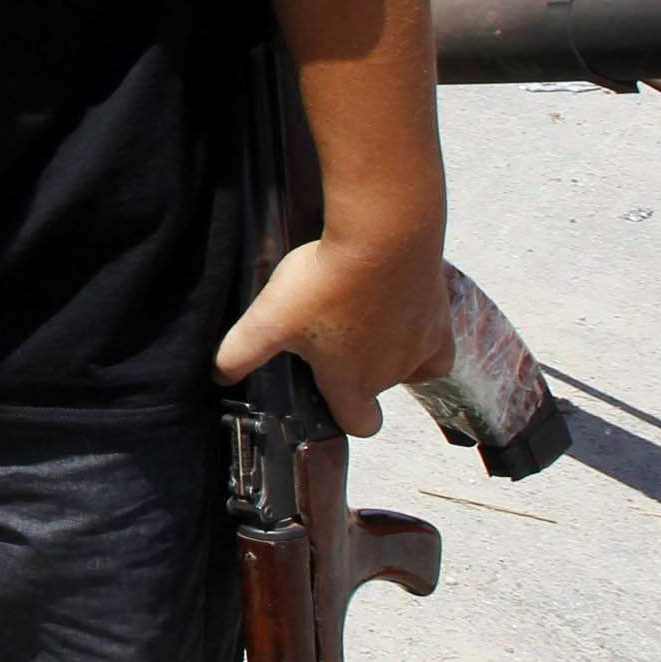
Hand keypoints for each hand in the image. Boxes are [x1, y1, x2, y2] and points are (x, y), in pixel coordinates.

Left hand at [214, 232, 454, 437]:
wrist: (384, 236)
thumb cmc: (327, 282)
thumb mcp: (268, 318)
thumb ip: (239, 353)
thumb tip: (220, 375)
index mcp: (352, 384)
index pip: (358, 425)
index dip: (341, 413)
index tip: (322, 387)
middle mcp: (391, 375)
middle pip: (373, 388)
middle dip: (352, 370)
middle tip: (327, 332)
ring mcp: (419, 349)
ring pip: (403, 365)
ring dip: (382, 349)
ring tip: (355, 313)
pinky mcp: (440, 321)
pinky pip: (434, 348)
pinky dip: (418, 339)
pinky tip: (398, 318)